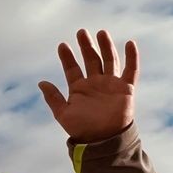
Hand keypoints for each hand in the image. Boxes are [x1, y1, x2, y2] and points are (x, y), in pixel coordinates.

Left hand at [38, 29, 137, 143]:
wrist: (102, 140)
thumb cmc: (82, 129)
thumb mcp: (63, 113)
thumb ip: (53, 98)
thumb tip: (41, 82)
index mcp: (79, 88)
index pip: (72, 68)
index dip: (67, 57)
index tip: (62, 45)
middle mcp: (95, 83)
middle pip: (90, 59)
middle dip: (86, 46)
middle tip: (81, 32)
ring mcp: (110, 84)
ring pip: (109, 60)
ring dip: (105, 46)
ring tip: (101, 32)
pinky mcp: (125, 88)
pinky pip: (131, 69)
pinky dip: (132, 57)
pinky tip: (129, 43)